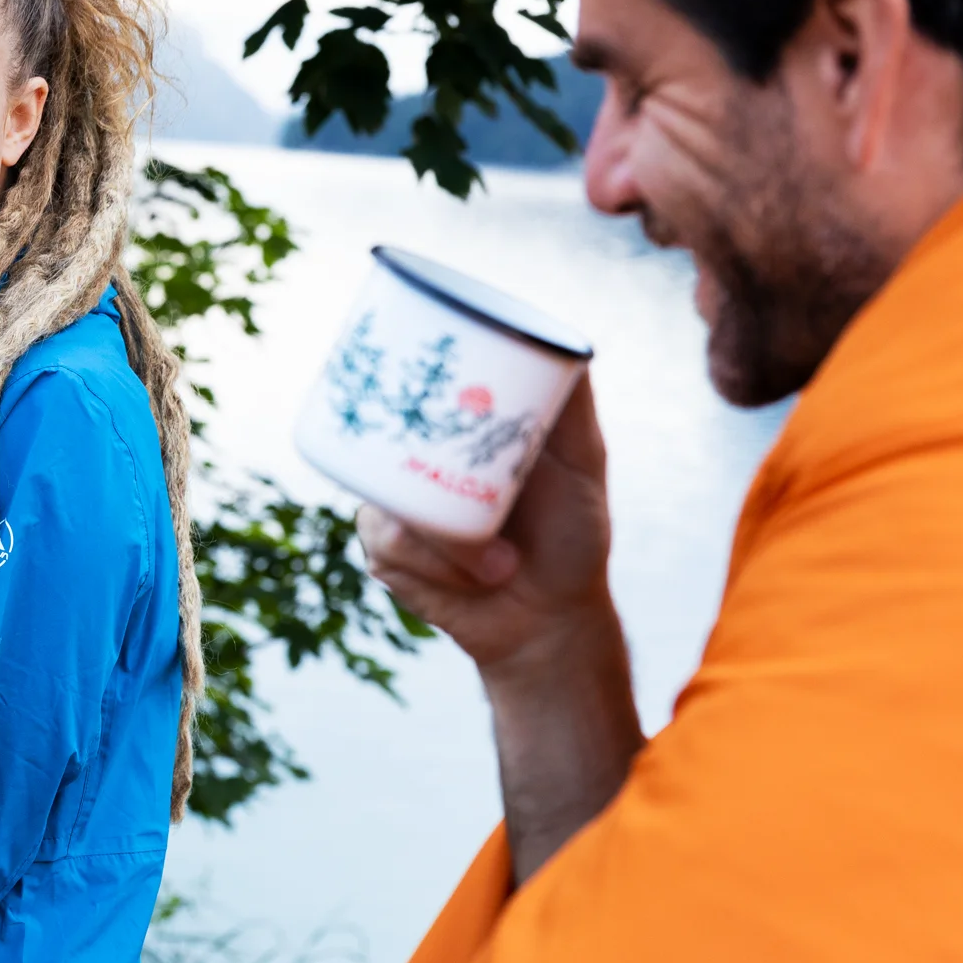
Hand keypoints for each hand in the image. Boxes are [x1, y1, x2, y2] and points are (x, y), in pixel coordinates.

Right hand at [358, 374, 616, 676]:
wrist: (548, 618)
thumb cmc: (572, 534)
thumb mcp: (583, 462)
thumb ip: (573, 407)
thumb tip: (571, 344)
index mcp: (451, 430)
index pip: (407, 386)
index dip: (403, 375)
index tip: (426, 374)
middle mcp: (414, 458)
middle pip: (379, 435)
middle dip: (418, 459)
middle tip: (478, 494)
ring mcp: (392, 504)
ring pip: (389, 501)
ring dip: (453, 541)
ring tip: (500, 562)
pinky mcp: (382, 550)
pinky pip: (389, 543)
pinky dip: (440, 566)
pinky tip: (473, 579)